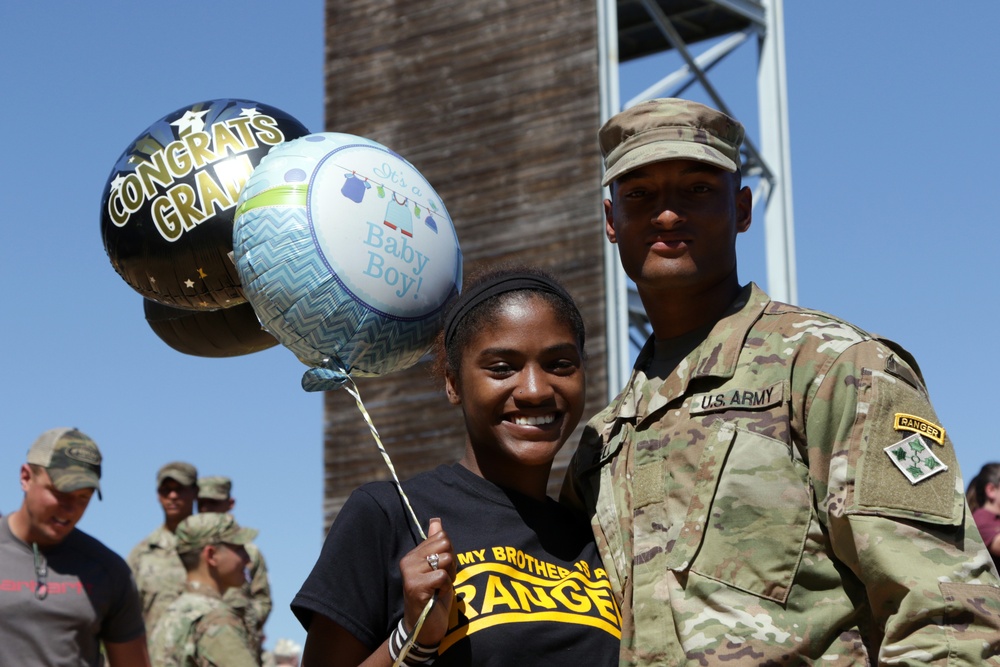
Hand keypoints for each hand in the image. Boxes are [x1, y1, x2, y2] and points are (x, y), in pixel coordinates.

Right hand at [398, 517, 454, 645]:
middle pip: (445, 544)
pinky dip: (446, 586)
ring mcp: (410, 574)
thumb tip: (436, 521)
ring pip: (445, 559)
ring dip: (449, 576)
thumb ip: (436, 544)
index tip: (442, 570)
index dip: (449, 553)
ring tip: (439, 587)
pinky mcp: (415, 586)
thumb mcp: (438, 567)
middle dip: (451, 563)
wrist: (425, 626)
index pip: (441, 537)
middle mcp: (408, 561)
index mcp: (413, 554)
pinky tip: (437, 595)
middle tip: (442, 580)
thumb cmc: (434, 595)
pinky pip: (442, 576)